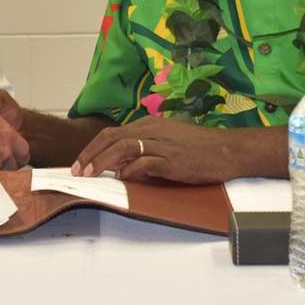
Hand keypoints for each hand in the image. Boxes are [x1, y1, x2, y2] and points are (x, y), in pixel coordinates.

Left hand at [72, 116, 239, 184]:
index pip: (112, 133)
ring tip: (89, 175)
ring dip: (102, 161)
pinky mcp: (171, 159)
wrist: (227, 150)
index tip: (80, 163)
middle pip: (111, 137)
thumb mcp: (167, 142)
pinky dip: (129, 171)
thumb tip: (119, 166)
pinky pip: (144, 162)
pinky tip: (121, 179)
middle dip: (90, 154)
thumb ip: (144, 151)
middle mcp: (152, 130)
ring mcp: (162, 144)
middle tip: (77, 171)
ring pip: (122, 147)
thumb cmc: (199, 148)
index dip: (93, 148)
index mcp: (149, 125)